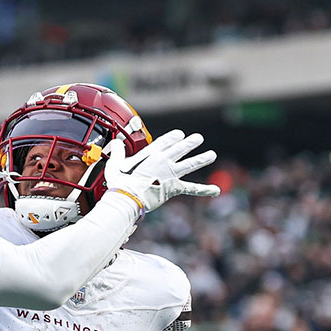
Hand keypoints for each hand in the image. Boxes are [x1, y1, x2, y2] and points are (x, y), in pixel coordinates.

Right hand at [104, 130, 219, 211]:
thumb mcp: (115, 164)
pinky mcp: (175, 187)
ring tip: (212, 155)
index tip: (179, 134)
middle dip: (190, 143)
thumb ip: (117, 152)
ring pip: (190, 164)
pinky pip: (192, 188)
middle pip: (180, 149)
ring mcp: (171, 173)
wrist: (128, 197)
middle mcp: (163, 161)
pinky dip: (204, 190)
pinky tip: (216, 190)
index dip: (173, 137)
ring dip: (202, 159)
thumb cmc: (120, 183)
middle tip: (198, 138)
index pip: (164, 141)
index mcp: (149, 154)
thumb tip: (116, 143)